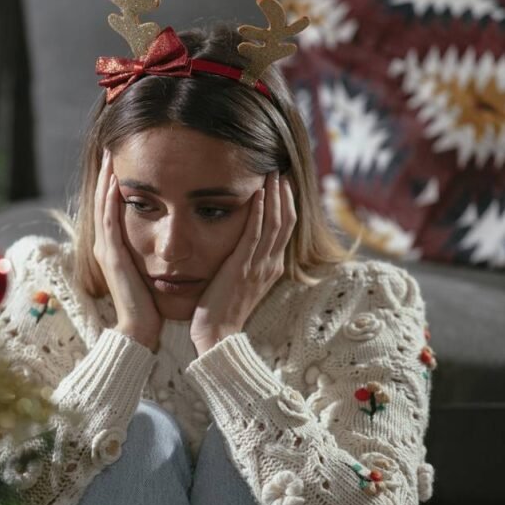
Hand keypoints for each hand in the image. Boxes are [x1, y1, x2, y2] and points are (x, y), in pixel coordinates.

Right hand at [93, 149, 161, 351]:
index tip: (124, 160)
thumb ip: (154, 252)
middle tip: (113, 147)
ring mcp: (107, 249)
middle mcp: (107, 245)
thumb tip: (171, 237)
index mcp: (116, 248)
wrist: (139, 330)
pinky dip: (110, 199)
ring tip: (111, 155)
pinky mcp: (112, 255)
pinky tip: (116, 181)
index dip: (115, 183)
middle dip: (107, 174)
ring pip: (103, 205)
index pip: (112, 207)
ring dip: (106, 179)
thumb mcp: (150, 271)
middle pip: (103, 200)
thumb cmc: (149, 305)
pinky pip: (109, 220)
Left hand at [190, 172, 296, 354]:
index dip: (288, 203)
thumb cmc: (222, 310)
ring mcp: (258, 266)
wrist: (217, 335)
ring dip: (274, 196)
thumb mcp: (241, 282)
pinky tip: (257, 194)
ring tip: (272, 173)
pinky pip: (254, 235)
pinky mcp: (242, 268)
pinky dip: (258, 213)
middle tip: (282, 169)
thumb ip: (246, 262)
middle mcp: (270, 264)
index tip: (285, 182)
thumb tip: (243, 245)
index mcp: (272, 267)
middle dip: (285, 194)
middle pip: (287, 221)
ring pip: (275, 224)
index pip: (287, 228)